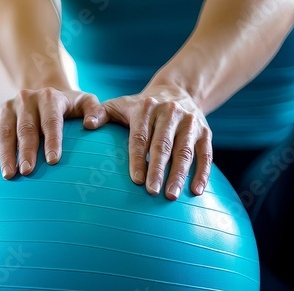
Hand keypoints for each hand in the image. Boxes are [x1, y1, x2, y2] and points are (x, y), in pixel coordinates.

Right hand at [0, 87, 104, 181]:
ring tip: (9, 176)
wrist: (41, 96)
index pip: (50, 120)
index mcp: (48, 97)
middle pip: (25, 128)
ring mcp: (5, 109)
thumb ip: (95, 111)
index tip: (53, 161)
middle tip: (27, 172)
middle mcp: (24, 100)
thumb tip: (92, 125)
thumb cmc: (67, 108)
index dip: (52, 140)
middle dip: (25, 151)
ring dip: (4, 156)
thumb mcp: (85, 102)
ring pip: (3, 134)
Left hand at [95, 85, 212, 199]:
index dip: (138, 159)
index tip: (136, 180)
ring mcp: (190, 122)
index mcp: (147, 108)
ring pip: (185, 151)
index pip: (140, 137)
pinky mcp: (205, 132)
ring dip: (180, 175)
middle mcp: (171, 113)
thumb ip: (100, 114)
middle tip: (152, 192)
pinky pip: (206, 154)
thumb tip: (87, 125)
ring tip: (171, 196)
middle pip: (163, 145)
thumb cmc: (139, 107)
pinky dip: (202, 173)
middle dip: (158, 169)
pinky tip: (196, 191)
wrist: (176, 91)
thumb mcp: (118, 105)